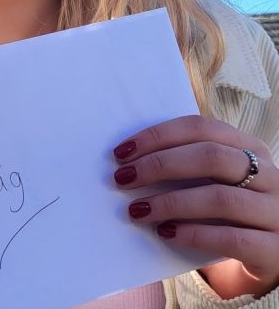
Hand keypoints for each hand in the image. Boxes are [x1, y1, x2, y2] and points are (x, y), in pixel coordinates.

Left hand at [113, 114, 278, 298]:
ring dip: (171, 203)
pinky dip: (194, 234)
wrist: (274, 258)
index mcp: (250, 148)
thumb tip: (128, 161)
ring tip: (138, 210)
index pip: (200, 128)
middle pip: (210, 157)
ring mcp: (277, 211)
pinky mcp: (276, 248)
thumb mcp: (215, 183)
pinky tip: (166, 233)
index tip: (122, 152)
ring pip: (220, 198)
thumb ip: (186, 167)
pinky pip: (232, 238)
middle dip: (159, 165)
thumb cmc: (229, 215)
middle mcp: (269, 175)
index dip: (158, 136)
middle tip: (123, 178)